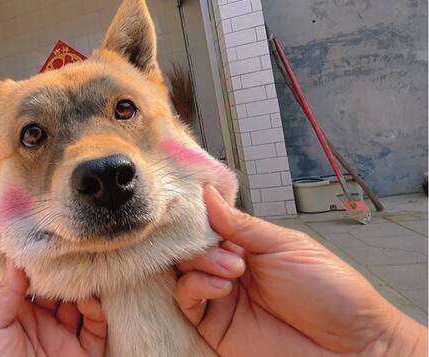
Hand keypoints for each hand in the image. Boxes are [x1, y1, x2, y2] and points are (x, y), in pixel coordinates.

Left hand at [0, 259, 106, 356]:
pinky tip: (91, 301)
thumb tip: (16, 258)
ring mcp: (63, 340)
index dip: (44, 265)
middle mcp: (43, 325)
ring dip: (87, 290)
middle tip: (75, 255)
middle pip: (63, 292)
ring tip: (85, 276)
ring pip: (83, 307)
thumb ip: (6, 294)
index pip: (36, 283)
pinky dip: (99, 314)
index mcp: (17, 315)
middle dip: (70, 274)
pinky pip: (97, 331)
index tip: (52, 244)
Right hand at [175, 185, 427, 355]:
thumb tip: (208, 194)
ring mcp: (222, 298)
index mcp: (250, 247)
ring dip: (200, 263)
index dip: (200, 215)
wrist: (350, 346)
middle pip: (192, 246)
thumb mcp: (287, 246)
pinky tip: (220, 286)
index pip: (211, 224)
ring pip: (185, 271)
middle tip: (226, 250)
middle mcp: (232, 269)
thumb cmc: (332, 293)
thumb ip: (242, 224)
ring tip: (232, 271)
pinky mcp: (215, 326)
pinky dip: (194, 288)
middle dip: (200, 242)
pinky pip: (187, 302)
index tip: (193, 206)